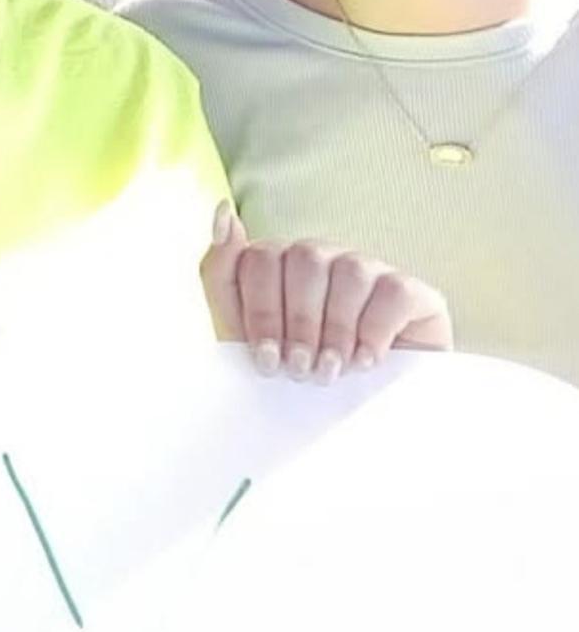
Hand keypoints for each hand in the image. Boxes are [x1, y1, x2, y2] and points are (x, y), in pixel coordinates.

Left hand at [201, 202, 452, 383]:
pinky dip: (374, 331)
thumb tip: (223, 212)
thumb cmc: (296, 373)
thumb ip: (221, 273)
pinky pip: (392, 291)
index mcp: (279, 264)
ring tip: (331, 370)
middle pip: (305, 259)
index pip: (260, 257)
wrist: (360, 419)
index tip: (266, 359)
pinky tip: (366, 361)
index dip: (261, 311)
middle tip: (300, 369)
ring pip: (350, 271)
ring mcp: (368, 270)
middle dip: (298, 323)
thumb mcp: (243, 334)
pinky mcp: (410, 292)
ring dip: (335, 330)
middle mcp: (323, 258)